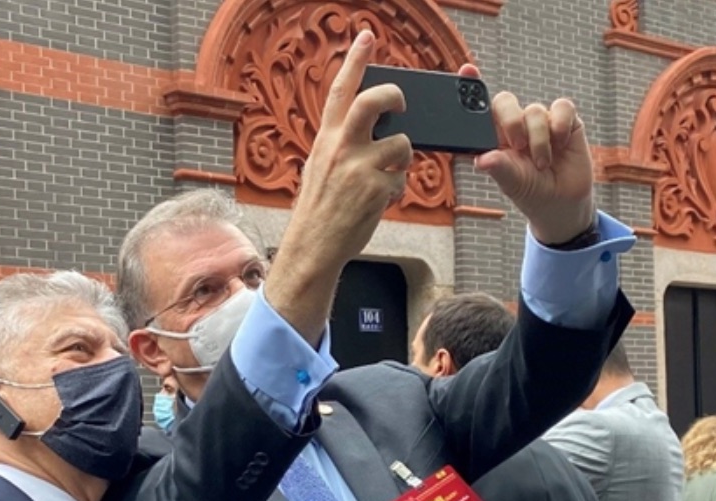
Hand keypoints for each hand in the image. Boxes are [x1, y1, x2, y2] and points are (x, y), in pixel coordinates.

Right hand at [267, 30, 411, 345]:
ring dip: (402, 157)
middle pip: (375, 101)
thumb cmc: (318, 210)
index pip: (342, 90)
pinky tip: (381, 199)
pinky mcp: (375, 188)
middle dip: (395, 96)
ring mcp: (358, 167)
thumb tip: (373, 130)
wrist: (313, 247)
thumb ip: (342, 144)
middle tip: (402, 103)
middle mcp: (340, 147)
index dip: (356, 60)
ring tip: (386, 175)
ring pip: (401, 143)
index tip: (367, 37)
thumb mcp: (320, 168)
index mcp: (326, 139)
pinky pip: (401, 176)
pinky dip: (397, 186)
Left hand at [474, 86, 595, 245]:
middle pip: (505, 101)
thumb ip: (499, 168)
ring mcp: (540, 121)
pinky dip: (560, 124)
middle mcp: (515, 125)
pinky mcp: (566, 121)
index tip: (466, 71)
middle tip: (517, 145)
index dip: (472, 87)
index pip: (479, 109)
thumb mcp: (512, 183)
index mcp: (493, 137)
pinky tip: (561, 143)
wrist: (563, 203)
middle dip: (510, 120)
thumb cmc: (531, 192)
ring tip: (541, 165)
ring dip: (538, 140)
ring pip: (534, 111)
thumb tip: (482, 160)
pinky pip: (562, 108)